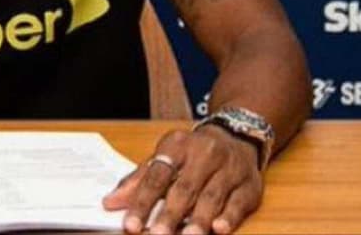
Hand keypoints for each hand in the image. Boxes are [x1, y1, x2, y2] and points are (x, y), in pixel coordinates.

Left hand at [103, 126, 262, 233]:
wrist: (237, 135)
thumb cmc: (193, 152)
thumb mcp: (165, 156)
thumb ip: (139, 180)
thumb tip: (110, 203)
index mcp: (178, 145)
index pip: (156, 175)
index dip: (143, 201)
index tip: (130, 224)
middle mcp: (205, 154)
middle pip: (184, 188)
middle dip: (169, 215)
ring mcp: (230, 169)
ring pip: (212, 197)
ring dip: (198, 221)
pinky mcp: (249, 185)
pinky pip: (238, 202)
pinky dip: (229, 217)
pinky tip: (218, 230)